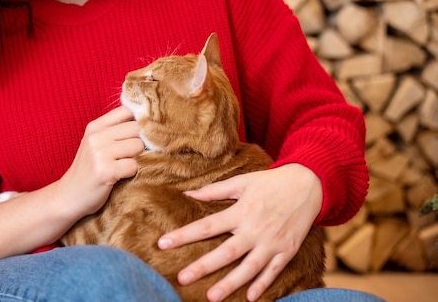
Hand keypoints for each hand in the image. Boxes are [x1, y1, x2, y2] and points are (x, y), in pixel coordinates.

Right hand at [58, 106, 143, 217]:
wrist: (68, 197)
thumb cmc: (88, 170)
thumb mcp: (95, 144)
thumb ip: (115, 131)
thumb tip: (147, 122)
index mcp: (95, 126)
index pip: (126, 111)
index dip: (138, 121)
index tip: (138, 134)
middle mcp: (96, 137)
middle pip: (137, 128)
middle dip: (140, 142)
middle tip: (131, 155)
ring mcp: (100, 154)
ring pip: (138, 146)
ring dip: (137, 158)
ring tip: (124, 166)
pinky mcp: (105, 171)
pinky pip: (134, 166)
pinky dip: (131, 173)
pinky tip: (120, 177)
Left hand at [157, 164, 322, 301]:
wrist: (309, 185)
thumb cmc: (270, 183)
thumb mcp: (242, 182)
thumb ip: (214, 191)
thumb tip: (188, 195)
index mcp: (241, 211)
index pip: (207, 225)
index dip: (184, 235)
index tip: (163, 243)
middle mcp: (255, 229)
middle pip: (226, 252)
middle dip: (203, 266)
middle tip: (182, 278)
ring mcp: (272, 242)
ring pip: (249, 267)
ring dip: (230, 283)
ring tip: (211, 297)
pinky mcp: (287, 250)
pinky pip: (273, 271)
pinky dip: (262, 285)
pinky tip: (250, 297)